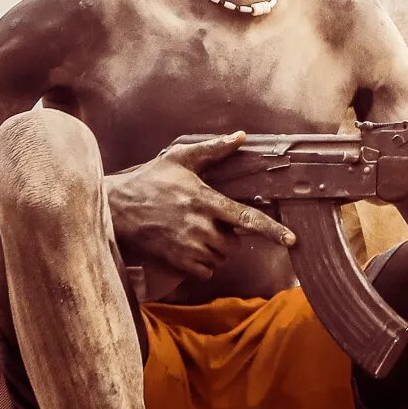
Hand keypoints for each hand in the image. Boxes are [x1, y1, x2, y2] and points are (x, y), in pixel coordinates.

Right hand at [106, 132, 294, 279]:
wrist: (115, 209)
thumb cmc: (148, 182)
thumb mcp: (179, 159)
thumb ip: (213, 149)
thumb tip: (240, 137)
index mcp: (204, 200)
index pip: (246, 217)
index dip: (272, 230)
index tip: (292, 239)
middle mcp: (199, 226)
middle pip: (234, 243)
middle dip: (228, 235)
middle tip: (210, 222)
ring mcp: (188, 246)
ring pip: (220, 258)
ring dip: (216, 250)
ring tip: (196, 233)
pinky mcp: (177, 261)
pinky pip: (205, 271)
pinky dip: (202, 264)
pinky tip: (189, 248)